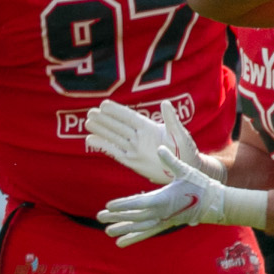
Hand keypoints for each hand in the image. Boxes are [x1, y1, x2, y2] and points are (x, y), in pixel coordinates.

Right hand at [84, 100, 202, 183]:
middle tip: (90, 112)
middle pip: (118, 126)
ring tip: (87, 122)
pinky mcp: (131, 161)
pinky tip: (90, 140)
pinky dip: (102, 146)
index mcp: (149, 128)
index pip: (129, 117)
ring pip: (114, 137)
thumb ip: (171, 119)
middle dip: (104, 119)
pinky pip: (114, 152)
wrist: (185, 170)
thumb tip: (165, 103)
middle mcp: (139, 137)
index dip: (116, 111)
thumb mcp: (181, 134)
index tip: (103, 105)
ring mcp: (134, 149)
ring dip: (101, 130)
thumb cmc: (186, 151)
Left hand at [98, 148, 227, 246]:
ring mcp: (164, 220)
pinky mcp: (166, 224)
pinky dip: (134, 237)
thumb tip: (160, 147)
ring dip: (123, 229)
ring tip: (107, 232)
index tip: (109, 205)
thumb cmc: (200, 184)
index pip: (140, 203)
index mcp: (165, 199)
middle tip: (99, 216)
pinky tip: (121, 242)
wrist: (215, 203)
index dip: (124, 205)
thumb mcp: (185, 170)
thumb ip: (170, 160)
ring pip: (140, 227)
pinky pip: (147, 232)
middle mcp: (162, 213)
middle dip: (117, 216)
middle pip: (135, 216)